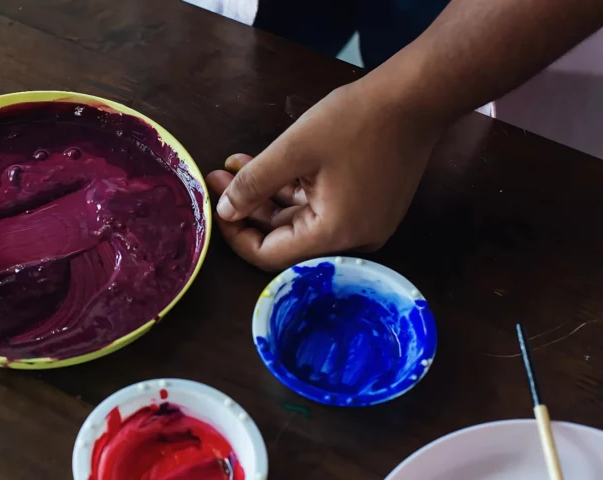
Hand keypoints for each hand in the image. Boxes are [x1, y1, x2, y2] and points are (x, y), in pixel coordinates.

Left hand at [206, 80, 446, 270]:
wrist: (416, 96)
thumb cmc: (357, 121)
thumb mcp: (293, 150)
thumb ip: (254, 185)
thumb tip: (224, 212)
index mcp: (335, 234)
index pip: (271, 256)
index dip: (237, 236)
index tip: (217, 207)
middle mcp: (353, 239)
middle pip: (285, 238)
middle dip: (248, 208)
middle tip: (220, 179)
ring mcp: (364, 223)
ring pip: (300, 219)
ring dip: (267, 194)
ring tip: (236, 165)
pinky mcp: (369, 206)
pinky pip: (320, 206)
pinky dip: (293, 188)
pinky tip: (268, 162)